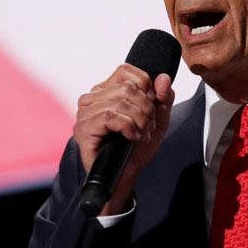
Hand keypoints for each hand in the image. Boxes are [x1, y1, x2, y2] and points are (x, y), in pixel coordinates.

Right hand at [73, 64, 174, 214]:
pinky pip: (110, 115)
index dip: (145, 86)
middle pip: (127, 88)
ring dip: (139, 120)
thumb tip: (163, 78)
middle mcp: (92, 98)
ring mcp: (85, 113)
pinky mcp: (84, 128)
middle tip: (147, 127)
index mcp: (106, 91)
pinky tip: (131, 137)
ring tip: (140, 134)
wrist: (125, 177)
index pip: (126, 70)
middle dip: (146, 109)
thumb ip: (163, 97)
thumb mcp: (156, 120)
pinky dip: (128, 126)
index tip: (151, 107)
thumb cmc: (136, 149)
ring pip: (120, 101)